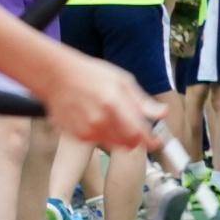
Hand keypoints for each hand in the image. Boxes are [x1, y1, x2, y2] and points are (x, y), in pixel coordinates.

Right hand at [39, 49, 155, 152]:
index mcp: (114, 104)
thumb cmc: (91, 74)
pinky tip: (100, 119)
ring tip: (117, 120)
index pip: (139, 134)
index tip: (158, 141)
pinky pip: (99, 142)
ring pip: (115, 145)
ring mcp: (86, 130)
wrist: (56, 77)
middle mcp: (100, 121)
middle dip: (138, 139)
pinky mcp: (77, 136)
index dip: (152, 141)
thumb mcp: (122, 81)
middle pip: (129, 144)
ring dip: (123, 138)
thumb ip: (143, 101)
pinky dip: (106, 135)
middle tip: (140, 130)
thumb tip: (163, 113)